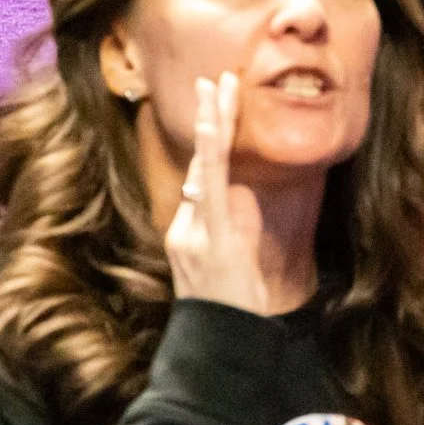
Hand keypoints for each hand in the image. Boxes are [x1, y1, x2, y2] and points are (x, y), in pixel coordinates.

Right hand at [165, 74, 270, 312]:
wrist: (219, 345)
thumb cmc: (231, 316)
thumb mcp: (231, 274)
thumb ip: (228, 241)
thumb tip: (238, 209)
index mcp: (190, 235)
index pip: (203, 180)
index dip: (211, 145)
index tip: (217, 111)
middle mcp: (186, 227)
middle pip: (199, 163)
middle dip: (208, 119)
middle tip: (215, 79)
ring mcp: (194, 230)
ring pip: (204, 165)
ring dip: (212, 122)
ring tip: (220, 84)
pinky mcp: (209, 234)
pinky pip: (210, 185)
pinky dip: (210, 151)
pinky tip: (212, 122)